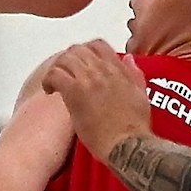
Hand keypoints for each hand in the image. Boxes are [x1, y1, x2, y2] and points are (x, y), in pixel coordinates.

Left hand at [42, 41, 154, 159]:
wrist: (127, 145)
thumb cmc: (135, 127)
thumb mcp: (141, 95)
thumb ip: (134, 74)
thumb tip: (128, 59)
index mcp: (118, 70)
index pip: (98, 45)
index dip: (85, 51)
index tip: (81, 64)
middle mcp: (103, 70)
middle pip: (78, 50)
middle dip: (68, 60)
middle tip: (65, 74)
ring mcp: (88, 80)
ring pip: (65, 59)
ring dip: (57, 68)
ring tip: (55, 83)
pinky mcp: (75, 93)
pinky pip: (55, 75)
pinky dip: (49, 80)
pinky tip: (50, 91)